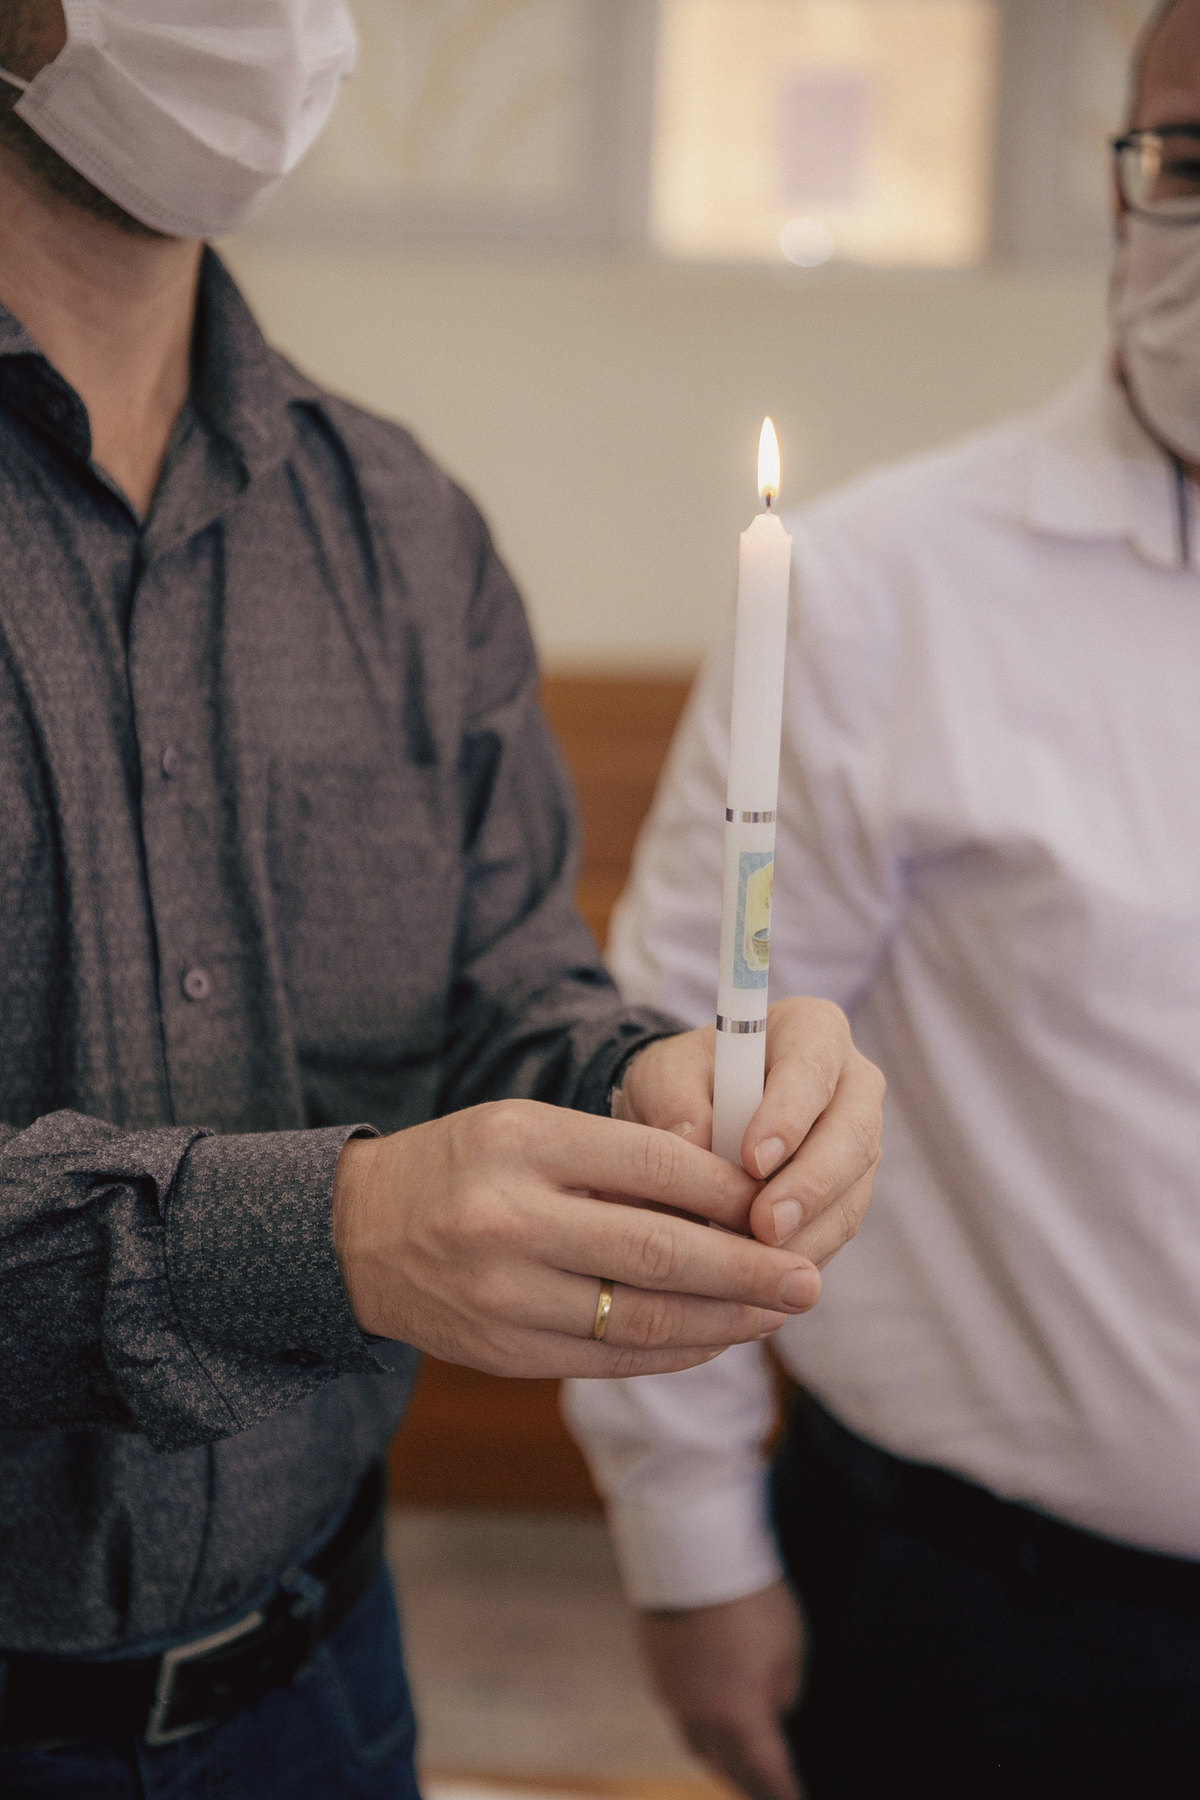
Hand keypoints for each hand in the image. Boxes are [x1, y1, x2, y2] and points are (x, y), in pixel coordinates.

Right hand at [332, 1100, 823, 1377]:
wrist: (354, 1236)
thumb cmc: (462, 1166)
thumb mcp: (526, 1129)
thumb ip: (616, 1158)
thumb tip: (731, 1198)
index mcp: (524, 1144)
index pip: (655, 1167)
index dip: (729, 1193)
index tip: (780, 1205)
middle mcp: (511, 1220)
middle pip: (659, 1254)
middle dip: (747, 1272)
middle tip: (808, 1280)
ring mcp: (504, 1295)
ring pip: (641, 1318)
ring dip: (724, 1322)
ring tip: (777, 1314)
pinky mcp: (504, 1353)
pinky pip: (609, 1357)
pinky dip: (673, 1352)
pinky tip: (716, 1339)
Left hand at [614, 996, 883, 1267]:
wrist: (693, 1115)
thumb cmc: (682, 1083)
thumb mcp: (663, 1076)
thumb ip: (675, 1099)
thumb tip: (694, 1143)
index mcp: (811, 1031)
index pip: (814, 1067)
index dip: (790, 1114)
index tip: (752, 1159)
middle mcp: (851, 1084)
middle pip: (854, 1134)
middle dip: (810, 1186)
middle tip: (764, 1227)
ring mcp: (858, 1144)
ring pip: (851, 1192)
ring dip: (809, 1232)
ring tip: (758, 1266)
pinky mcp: (849, 1195)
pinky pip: (837, 1230)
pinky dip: (802, 1257)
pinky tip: (763, 1282)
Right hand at [642, 1583, 804, 1799]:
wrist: (692, 1554)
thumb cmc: (751, 1598)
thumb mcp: (790, 1647)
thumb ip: (784, 1690)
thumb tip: (773, 1710)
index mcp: (741, 1716)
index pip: (768, 1773)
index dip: (784, 1793)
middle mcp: (702, 1715)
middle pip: (725, 1767)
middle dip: (748, 1785)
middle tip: (765, 1792)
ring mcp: (673, 1693)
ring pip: (696, 1743)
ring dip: (719, 1759)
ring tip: (735, 1764)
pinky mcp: (656, 1668)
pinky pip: (679, 1712)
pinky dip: (698, 1723)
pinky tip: (707, 1714)